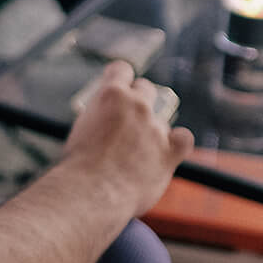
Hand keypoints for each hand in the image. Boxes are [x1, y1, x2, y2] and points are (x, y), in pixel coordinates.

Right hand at [61, 60, 194, 216]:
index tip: (117, 91)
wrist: (91, 192)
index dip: (119, 80)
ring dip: (151, 130)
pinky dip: (177, 143)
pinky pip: (183, 138)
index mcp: (111, 94)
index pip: (122, 70)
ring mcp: (155, 127)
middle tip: (126, 123)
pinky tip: (167, 151)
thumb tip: (107, 122)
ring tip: (135, 153)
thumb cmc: (78, 167)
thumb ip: (99, 118)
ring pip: (161, 118)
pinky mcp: (169, 151)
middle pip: (146, 89)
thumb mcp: (80, 129)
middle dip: (138, 102)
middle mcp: (137, 105)